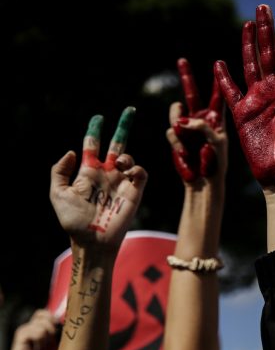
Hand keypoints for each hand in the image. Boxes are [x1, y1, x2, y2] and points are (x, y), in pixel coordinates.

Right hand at [6, 310, 56, 349]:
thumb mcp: (50, 343)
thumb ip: (55, 333)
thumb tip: (69, 325)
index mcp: (34, 326)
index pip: (42, 313)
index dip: (51, 317)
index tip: (56, 328)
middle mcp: (28, 325)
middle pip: (45, 318)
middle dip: (52, 330)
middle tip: (48, 342)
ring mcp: (23, 329)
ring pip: (43, 328)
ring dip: (45, 341)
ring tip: (40, 348)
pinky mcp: (21, 335)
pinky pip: (38, 334)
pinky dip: (40, 344)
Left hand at [49, 110, 145, 249]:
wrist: (92, 239)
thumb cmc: (73, 220)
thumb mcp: (58, 193)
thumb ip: (60, 170)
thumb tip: (73, 151)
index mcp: (87, 172)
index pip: (93, 146)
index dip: (95, 130)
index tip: (98, 117)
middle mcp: (106, 174)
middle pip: (116, 144)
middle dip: (123, 127)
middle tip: (129, 110)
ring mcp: (121, 182)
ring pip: (128, 158)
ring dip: (124, 155)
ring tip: (118, 162)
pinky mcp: (135, 192)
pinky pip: (140, 173)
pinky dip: (136, 168)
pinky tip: (127, 172)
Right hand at [168, 58, 226, 183]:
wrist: (203, 182)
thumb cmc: (216, 163)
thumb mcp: (215, 141)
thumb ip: (201, 126)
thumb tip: (180, 121)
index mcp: (217, 119)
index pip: (218, 96)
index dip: (218, 81)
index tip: (219, 63)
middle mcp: (201, 119)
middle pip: (192, 93)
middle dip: (187, 76)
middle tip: (182, 60)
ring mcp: (187, 127)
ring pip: (176, 111)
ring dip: (178, 119)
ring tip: (185, 133)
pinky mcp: (176, 136)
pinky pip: (172, 130)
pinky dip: (178, 142)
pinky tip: (185, 154)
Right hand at [214, 5, 274, 187]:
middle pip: (270, 53)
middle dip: (267, 30)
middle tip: (264, 6)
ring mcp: (259, 101)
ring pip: (252, 65)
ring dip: (250, 44)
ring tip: (248, 23)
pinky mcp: (242, 114)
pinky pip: (231, 91)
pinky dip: (225, 77)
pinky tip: (221, 62)